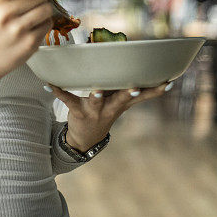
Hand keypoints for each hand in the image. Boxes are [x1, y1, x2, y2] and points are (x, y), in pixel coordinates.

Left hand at [49, 83, 171, 151]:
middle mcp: (111, 107)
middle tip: (135, 86)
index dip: (154, 91)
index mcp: (122, 102)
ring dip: (98, 94)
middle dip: (129, 93)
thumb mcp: (122, 103)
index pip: (142, 96)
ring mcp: (95, 109)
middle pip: (122, 99)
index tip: (167, 83)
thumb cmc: (106, 111)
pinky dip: (58, 90)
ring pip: (97, 100)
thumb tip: (163, 78)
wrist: (85, 137)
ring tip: (98, 88)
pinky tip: (49, 84)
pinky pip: (67, 99)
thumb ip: (139, 91)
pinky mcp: (78, 110)